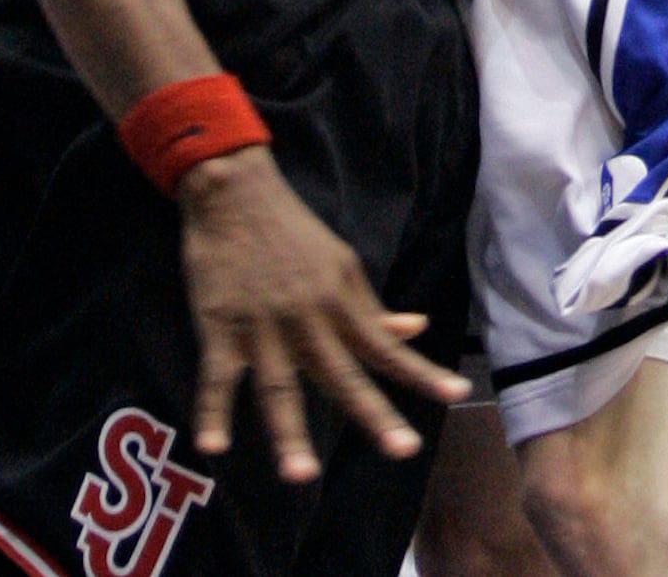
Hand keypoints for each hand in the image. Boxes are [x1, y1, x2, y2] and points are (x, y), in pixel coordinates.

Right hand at [179, 146, 469, 481]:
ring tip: (300, 476)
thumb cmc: (291, 230)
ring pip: (279, 387)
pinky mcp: (220, 326)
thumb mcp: (339, 262)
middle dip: (373, 414)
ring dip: (288, 433)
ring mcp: (262, 326)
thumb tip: (415, 328)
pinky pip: (216, 377)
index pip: (385, 345)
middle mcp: (306, 318)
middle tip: (402, 451)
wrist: (234, 189)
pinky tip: (213, 446)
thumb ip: (370, 306)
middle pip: (342, 374)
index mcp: (337, 301)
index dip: (420, 370)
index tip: (456, 393)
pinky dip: (212, 411)